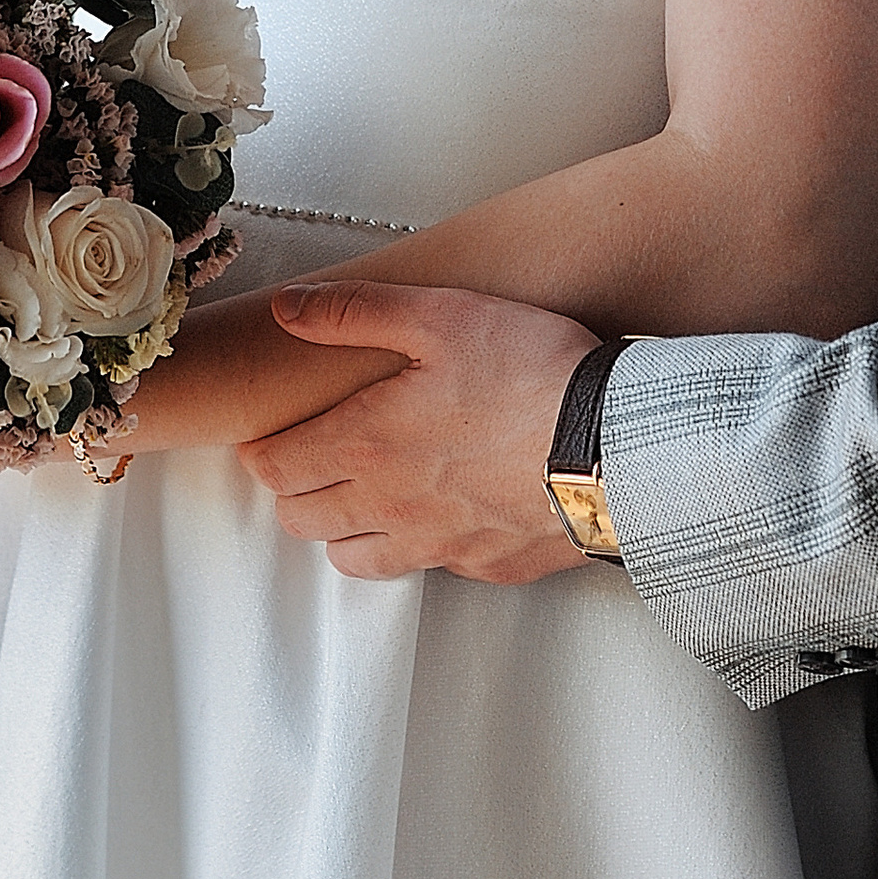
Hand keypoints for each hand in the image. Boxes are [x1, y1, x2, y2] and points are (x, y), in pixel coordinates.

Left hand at [243, 282, 601, 580]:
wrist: (615, 445)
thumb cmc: (530, 372)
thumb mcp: (440, 315)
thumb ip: (354, 312)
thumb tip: (285, 309)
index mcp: (365, 445)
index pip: (276, 468)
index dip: (262, 451)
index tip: (267, 435)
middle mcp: (389, 506)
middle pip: (302, 521)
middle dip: (294, 490)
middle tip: (312, 459)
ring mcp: (436, 544)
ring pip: (352, 558)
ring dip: (343, 529)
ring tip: (364, 493)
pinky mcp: (485, 565)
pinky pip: (426, 568)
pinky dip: (416, 546)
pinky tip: (439, 513)